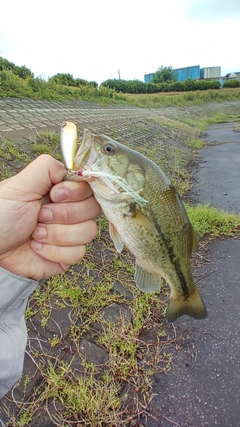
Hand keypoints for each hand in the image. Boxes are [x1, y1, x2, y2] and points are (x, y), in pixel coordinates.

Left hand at [0, 155, 100, 279]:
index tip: (55, 195)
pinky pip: (78, 253)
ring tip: (35, 233)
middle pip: (93, 208)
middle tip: (40, 215)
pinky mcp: (67, 255)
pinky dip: (54, 251)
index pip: (89, 186)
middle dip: (64, 214)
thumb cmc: (0, 216)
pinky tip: (38, 247)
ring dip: (57, 234)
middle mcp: (69, 211)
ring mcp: (70, 234)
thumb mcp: (19, 186)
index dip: (76, 192)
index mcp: (60, 191)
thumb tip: (73, 167)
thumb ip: (47, 169)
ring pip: (88, 232)